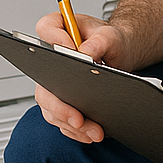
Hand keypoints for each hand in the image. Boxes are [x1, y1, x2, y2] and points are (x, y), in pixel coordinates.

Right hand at [32, 11, 127, 144]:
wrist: (120, 54)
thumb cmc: (111, 40)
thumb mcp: (111, 35)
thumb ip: (100, 40)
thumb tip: (86, 54)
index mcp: (58, 30)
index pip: (46, 29)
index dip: (54, 40)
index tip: (71, 53)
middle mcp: (49, 57)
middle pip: (42, 81)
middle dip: (60, 105)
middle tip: (77, 118)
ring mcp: (52, 80)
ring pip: (50, 105)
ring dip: (69, 123)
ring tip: (93, 131)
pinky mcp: (61, 99)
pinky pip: (60, 118)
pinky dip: (74, 130)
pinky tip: (89, 133)